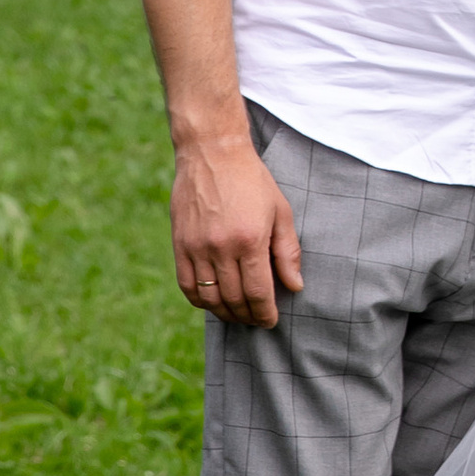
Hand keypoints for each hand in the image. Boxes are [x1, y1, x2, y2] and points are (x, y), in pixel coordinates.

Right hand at [171, 130, 303, 328]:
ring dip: (225, 313)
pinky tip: (213, 302)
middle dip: (248, 316)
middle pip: (234, 299)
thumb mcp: (280, 211)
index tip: (271, 321)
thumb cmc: (252, 181)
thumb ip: (287, 252)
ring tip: (237, 314)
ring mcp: (196, 248)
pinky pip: (188, 285)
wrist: (212, 154)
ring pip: (210, 298)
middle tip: (256, 320)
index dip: (265, 313)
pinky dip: (201, 301)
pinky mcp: (179, 245)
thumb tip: (295, 286)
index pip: (258, 293)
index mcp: (250, 240)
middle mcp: (221, 248)